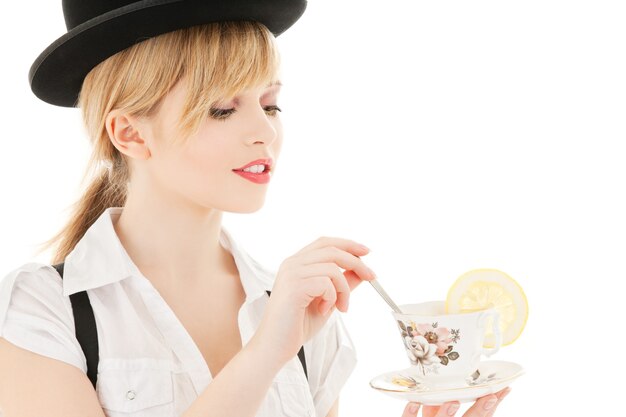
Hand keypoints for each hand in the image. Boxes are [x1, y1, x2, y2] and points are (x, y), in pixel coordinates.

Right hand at [255, 236, 375, 363]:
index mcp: (296, 264)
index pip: (325, 243)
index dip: (347, 244)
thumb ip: (341, 284)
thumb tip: (361, 271)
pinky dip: (333, 298)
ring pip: (333, 268)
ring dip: (344, 290)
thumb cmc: (296, 326)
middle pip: (332, 250)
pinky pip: (326, 283)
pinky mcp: (294, 286)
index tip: (366, 252)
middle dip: (357, 263)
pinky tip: (324, 310)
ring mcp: (292, 274)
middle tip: (372, 277)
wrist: (274, 346)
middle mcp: (292, 264)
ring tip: (341, 307)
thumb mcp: (327, 301)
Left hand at [401, 387, 511, 416]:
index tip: (501, 391)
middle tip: (489, 398)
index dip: (490, 407)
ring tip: (453, 402)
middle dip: (478, 411)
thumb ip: (449, 401)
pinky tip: (414, 403)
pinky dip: (411, 413)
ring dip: (446, 413)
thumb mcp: (441, 411)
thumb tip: (464, 378)